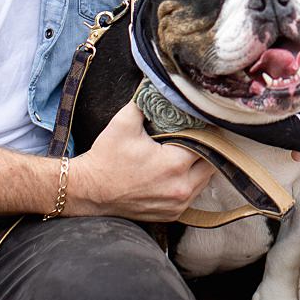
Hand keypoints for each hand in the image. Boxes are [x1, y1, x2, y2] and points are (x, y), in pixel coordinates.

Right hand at [70, 103, 215, 220]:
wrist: (89, 191)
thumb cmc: (106, 158)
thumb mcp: (124, 123)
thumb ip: (145, 102)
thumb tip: (158, 84)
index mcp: (174, 164)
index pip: (205, 142)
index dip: (204, 130)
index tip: (199, 122)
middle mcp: (181, 188)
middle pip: (210, 163)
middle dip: (206, 148)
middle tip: (197, 136)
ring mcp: (177, 205)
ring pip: (204, 181)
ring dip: (200, 166)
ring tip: (190, 151)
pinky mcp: (171, 214)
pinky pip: (192, 196)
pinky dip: (190, 182)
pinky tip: (181, 170)